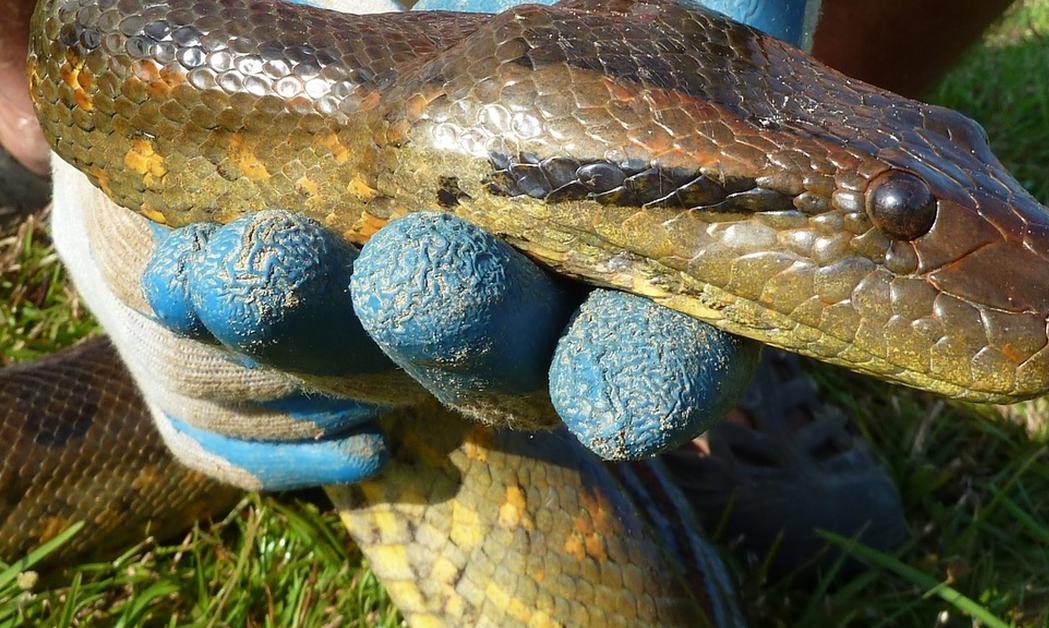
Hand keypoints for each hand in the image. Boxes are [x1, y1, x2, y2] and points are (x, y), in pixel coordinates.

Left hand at [46, 0, 779, 490]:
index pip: (667, 354)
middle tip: (422, 279)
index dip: (649, 382)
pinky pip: (276, 304)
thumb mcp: (695, 29)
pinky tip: (187, 266)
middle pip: (510, 362)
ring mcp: (435, 299)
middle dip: (468, 332)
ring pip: (374, 347)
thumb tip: (781, 70)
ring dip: (313, 322)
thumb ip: (730, 34)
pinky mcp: (333, 269)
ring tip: (246, 272)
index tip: (623, 403)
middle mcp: (546, 308)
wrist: (510, 23)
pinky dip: (228, 293)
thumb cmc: (622, 29)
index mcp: (658, 273)